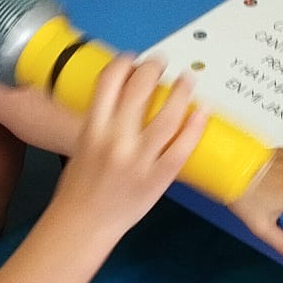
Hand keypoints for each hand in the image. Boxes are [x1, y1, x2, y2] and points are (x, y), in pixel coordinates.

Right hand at [54, 55, 208, 244]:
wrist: (83, 223)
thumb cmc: (79, 186)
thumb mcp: (82, 144)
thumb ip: (101, 121)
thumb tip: (122, 97)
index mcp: (93, 128)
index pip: (109, 81)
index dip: (124, 63)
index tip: (133, 58)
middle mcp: (115, 139)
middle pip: (139, 90)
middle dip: (153, 68)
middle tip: (162, 62)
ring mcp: (138, 159)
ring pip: (166, 116)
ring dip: (181, 91)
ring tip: (188, 79)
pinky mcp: (157, 178)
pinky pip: (181, 148)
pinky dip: (194, 126)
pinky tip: (202, 110)